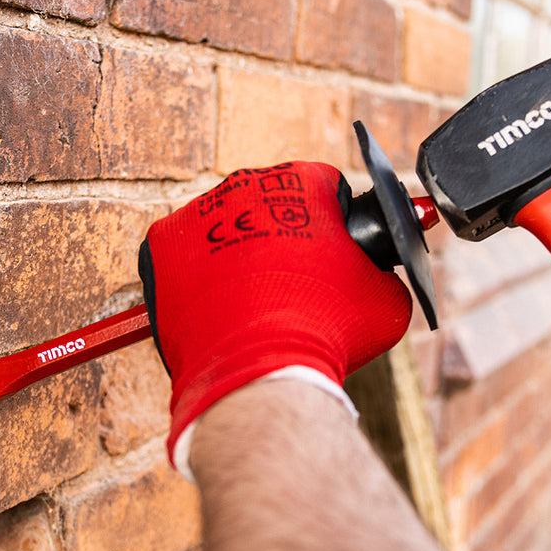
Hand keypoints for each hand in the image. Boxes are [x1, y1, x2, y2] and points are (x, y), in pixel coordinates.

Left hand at [138, 161, 411, 477]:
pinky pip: (185, 256)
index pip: (326, 190)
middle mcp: (246, 183)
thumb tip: (377, 277)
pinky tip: (218, 305)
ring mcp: (199, 212)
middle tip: (292, 285)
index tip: (330, 256)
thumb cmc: (328, 329)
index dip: (334, 225)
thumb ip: (383, 272)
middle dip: (284, 237)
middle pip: (271, 205)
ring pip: (226, 227)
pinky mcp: (161, 245)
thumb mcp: (388, 298)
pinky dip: (199, 277)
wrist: (262, 369)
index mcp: (305, 181)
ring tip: (253, 302)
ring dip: (239, 254)